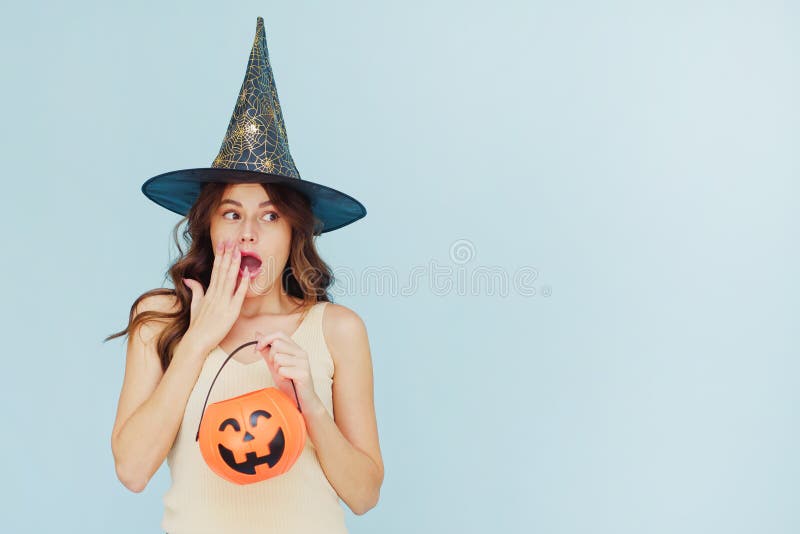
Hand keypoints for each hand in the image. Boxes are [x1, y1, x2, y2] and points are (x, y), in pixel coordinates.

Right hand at [181, 239, 249, 353]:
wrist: (197, 341)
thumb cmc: (197, 325)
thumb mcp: (195, 305)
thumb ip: (195, 290)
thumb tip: (189, 279)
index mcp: (209, 292)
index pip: (215, 269)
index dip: (220, 256)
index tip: (223, 243)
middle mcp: (216, 294)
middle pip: (222, 270)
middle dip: (227, 255)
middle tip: (231, 240)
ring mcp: (223, 302)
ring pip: (229, 279)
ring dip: (234, 264)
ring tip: (238, 251)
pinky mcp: (231, 311)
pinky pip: (238, 295)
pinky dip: (242, 283)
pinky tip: (246, 273)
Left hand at [254, 330, 321, 414]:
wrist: (301, 401)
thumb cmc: (289, 382)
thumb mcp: (274, 364)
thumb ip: (266, 350)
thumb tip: (257, 333)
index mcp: (296, 348)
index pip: (279, 334)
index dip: (266, 339)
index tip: (257, 349)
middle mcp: (302, 352)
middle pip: (277, 345)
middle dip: (271, 357)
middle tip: (277, 368)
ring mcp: (304, 362)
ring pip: (278, 358)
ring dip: (277, 370)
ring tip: (284, 376)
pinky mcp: (303, 373)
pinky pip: (282, 370)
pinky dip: (281, 377)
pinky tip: (288, 380)